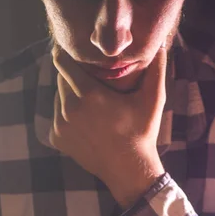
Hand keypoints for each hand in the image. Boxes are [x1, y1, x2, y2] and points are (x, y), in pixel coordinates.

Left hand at [50, 46, 167, 207]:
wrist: (129, 170)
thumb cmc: (141, 133)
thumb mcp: (153, 100)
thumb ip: (156, 70)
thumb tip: (158, 45)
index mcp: (89, 94)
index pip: (64, 63)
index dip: (69, 55)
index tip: (77, 54)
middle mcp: (69, 108)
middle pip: (61, 78)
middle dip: (72, 75)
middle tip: (89, 79)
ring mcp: (60, 125)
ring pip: (58, 97)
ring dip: (69, 94)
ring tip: (89, 100)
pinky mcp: (57, 138)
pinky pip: (56, 116)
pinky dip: (66, 114)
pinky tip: (84, 119)